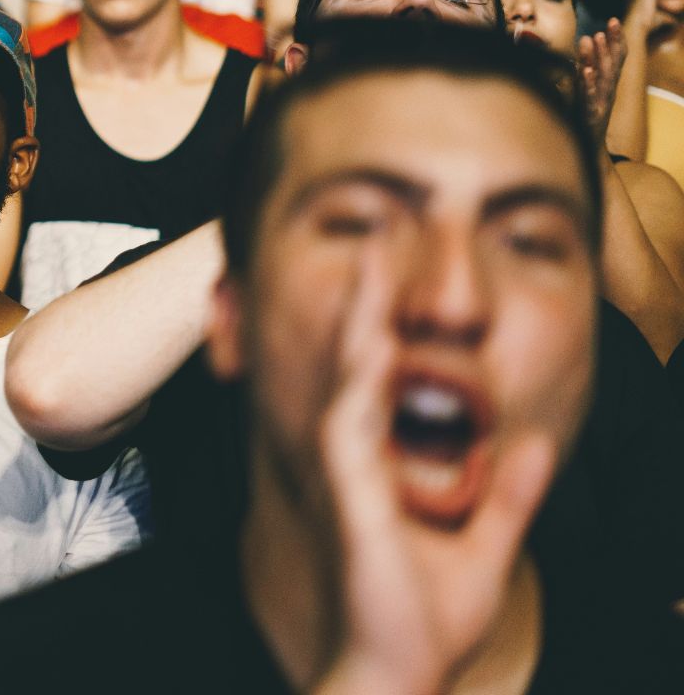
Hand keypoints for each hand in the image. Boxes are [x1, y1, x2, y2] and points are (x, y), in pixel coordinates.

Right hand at [312, 249, 554, 693]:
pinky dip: (357, 381)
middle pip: (358, 360)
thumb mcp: (488, 546)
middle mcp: (359, 462)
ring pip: (349, 378)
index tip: (399, 269)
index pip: (381, 377)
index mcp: (384, 467)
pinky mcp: (349, 497)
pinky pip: (349, 425)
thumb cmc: (423, 623)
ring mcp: (349, 475)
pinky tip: (368, 345)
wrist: (397, 673)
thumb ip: (510, 496)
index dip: (388, 321)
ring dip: (359, 320)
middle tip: (379, 236)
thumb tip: (538, 446)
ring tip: (372, 265)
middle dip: (368, 297)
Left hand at [576, 20, 626, 146]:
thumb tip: (582, 53)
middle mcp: (607, 89)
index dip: (615, 40)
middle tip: (610, 23)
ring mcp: (600, 101)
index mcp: (606, 83)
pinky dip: (587, 83)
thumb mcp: (585, 90)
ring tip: (594, 38)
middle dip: (611, 42)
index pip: (615, 58)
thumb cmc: (585, 115)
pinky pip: (589, 96)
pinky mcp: (590, 112)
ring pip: (601, 75)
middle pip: (612, 62)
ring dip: (598, 56)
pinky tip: (585, 71)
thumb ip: (585, 72)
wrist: (588, 146)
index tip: (613, 20)